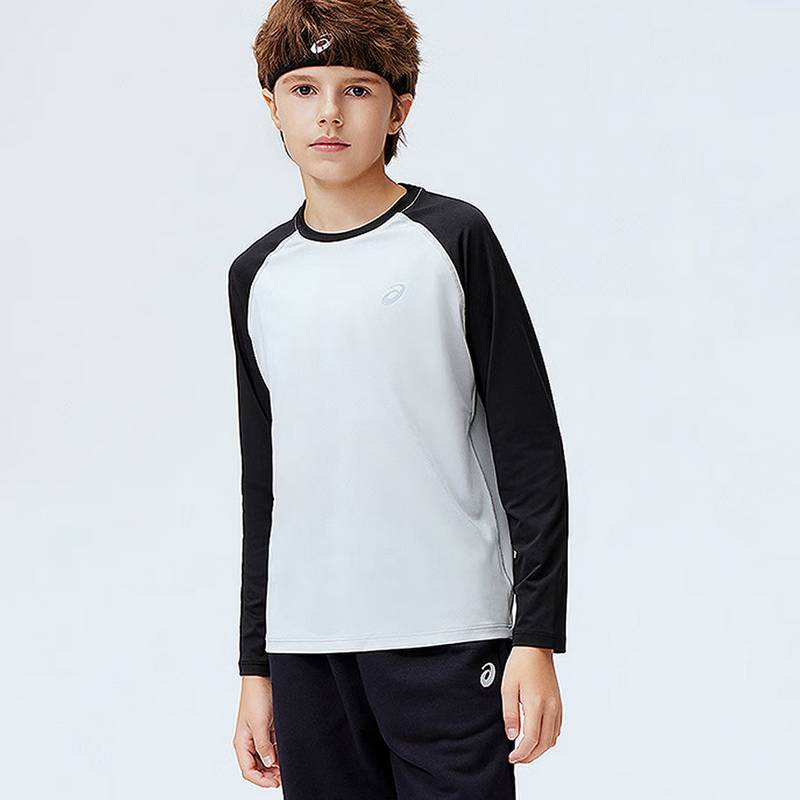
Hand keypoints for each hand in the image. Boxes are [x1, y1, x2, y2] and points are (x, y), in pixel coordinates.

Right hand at [232, 676, 280, 787]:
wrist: (262, 676)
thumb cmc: (255, 696)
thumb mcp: (259, 723)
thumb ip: (263, 745)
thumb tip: (269, 763)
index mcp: (241, 742)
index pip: (248, 770)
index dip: (261, 780)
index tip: (275, 783)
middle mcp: (249, 741)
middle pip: (257, 767)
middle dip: (269, 775)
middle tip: (282, 778)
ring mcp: (259, 735)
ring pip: (266, 758)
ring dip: (275, 765)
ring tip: (286, 768)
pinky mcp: (268, 728)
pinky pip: (272, 746)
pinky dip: (278, 753)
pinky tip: (286, 755)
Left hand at [501, 646, 562, 763]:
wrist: (536, 648)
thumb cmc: (520, 664)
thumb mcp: (508, 688)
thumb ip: (510, 714)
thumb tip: (512, 736)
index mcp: (537, 704)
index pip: (531, 739)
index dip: (522, 754)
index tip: (512, 758)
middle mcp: (551, 708)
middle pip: (544, 744)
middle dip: (530, 756)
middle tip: (517, 759)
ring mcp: (557, 707)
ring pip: (552, 739)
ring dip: (540, 749)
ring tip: (524, 751)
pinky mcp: (559, 704)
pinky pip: (556, 729)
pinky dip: (547, 739)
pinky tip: (536, 738)